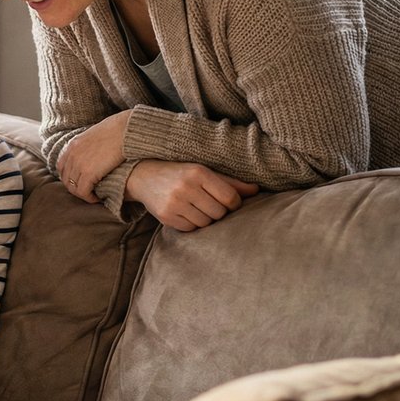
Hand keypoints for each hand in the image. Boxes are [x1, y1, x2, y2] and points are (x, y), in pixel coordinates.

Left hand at [56, 111, 130, 201]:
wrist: (126, 129)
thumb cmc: (117, 131)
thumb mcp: (95, 135)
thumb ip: (88, 146)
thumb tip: (94, 153)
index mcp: (72, 145)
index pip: (62, 167)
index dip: (70, 177)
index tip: (80, 182)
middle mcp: (72, 155)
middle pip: (66, 179)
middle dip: (75, 188)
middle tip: (88, 192)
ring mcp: (78, 163)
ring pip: (73, 187)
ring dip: (83, 194)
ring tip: (94, 196)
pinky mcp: (88, 173)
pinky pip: (83, 191)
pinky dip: (89, 197)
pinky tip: (98, 198)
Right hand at [123, 160, 258, 231]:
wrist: (143, 176)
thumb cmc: (180, 173)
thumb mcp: (204, 172)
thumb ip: (230, 182)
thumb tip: (256, 190)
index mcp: (199, 173)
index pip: (230, 197)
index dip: (235, 204)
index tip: (230, 202)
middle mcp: (186, 187)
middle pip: (219, 212)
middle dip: (219, 212)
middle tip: (211, 205)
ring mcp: (174, 203)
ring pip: (206, 223)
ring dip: (206, 219)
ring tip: (198, 208)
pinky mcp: (166, 216)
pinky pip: (191, 228)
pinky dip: (192, 224)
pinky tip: (186, 213)